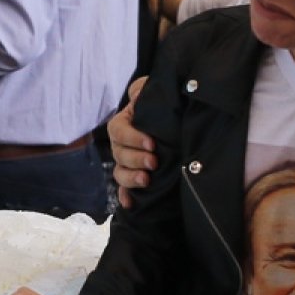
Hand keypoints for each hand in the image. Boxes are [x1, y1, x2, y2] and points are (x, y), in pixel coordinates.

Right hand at [106, 77, 152, 208]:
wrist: (176, 121)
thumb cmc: (162, 104)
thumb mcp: (153, 91)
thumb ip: (144, 90)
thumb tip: (138, 95)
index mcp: (123, 123)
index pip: (119, 131)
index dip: (133, 138)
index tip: (152, 144)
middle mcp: (122, 144)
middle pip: (119, 154)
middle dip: (136, 159)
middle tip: (154, 162)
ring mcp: (127, 162)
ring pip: (120, 173)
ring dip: (131, 178)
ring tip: (146, 180)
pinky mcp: (136, 176)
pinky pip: (124, 189)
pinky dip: (126, 196)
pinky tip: (130, 204)